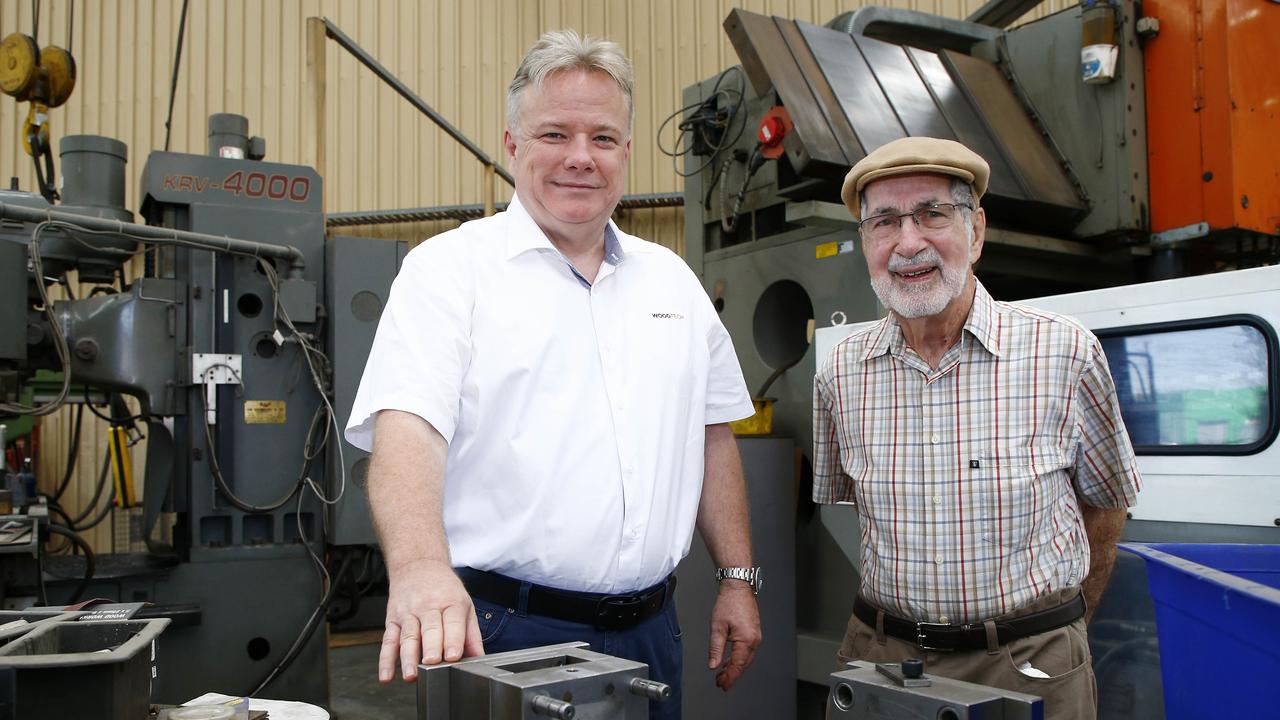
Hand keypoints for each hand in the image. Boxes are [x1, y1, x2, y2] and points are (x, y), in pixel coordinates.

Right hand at [379, 559, 483, 682]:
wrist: (418, 565)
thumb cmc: (443, 589)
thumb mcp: (464, 604)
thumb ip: (471, 634)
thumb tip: (478, 658)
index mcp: (450, 602)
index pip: (452, 622)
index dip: (453, 640)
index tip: (453, 656)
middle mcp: (428, 607)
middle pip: (429, 629)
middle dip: (430, 647)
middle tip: (432, 663)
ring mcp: (408, 614)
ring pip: (407, 637)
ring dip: (407, 657)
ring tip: (411, 674)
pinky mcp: (393, 620)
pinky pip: (388, 641)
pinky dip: (385, 660)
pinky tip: (386, 675)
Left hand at [706, 582, 761, 690]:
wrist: (738, 587)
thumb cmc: (728, 603)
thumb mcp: (717, 627)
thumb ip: (715, 649)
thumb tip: (713, 665)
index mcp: (746, 640)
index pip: (737, 666)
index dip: (729, 677)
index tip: (721, 684)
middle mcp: (754, 640)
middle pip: (743, 664)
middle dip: (732, 675)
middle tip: (720, 682)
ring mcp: (756, 636)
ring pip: (746, 659)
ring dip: (735, 668)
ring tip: (723, 674)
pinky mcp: (754, 632)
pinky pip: (747, 651)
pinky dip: (739, 658)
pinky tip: (730, 660)